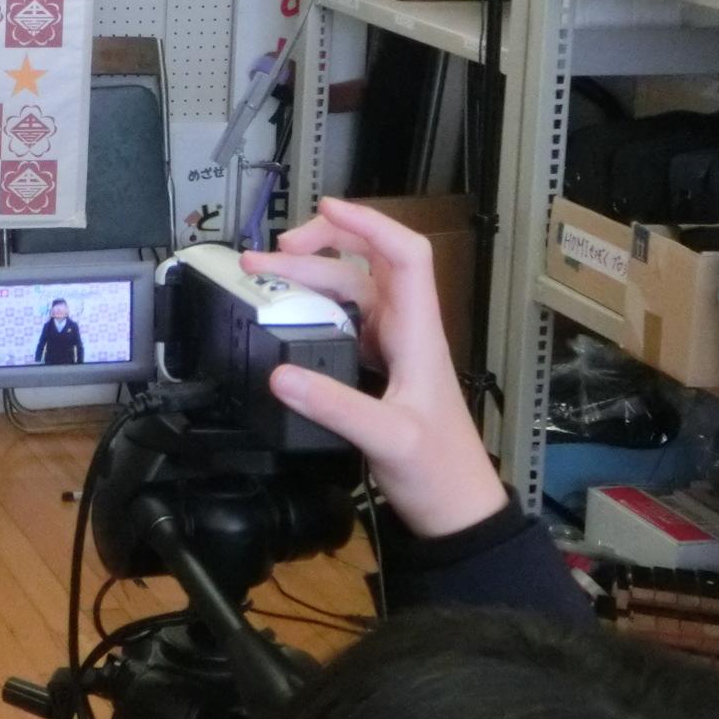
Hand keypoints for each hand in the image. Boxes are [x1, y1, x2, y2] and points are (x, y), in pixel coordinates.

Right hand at [238, 197, 506, 538]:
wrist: (456, 511)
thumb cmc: (439, 473)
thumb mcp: (387, 439)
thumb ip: (333, 406)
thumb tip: (279, 374)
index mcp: (418, 333)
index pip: (405, 255)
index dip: (369, 224)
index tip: (325, 208)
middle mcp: (405, 332)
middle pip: (365, 265)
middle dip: (317, 248)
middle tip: (267, 256)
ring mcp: (392, 349)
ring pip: (349, 292)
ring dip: (308, 278)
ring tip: (262, 277)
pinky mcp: (378, 370)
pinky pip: (342, 322)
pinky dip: (311, 309)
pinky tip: (284, 318)